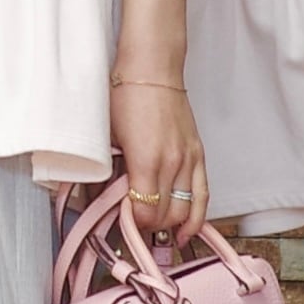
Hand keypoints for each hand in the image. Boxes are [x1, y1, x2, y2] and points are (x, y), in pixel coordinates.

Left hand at [110, 57, 208, 249]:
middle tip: (134, 226)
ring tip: (158, 234)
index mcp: (146, 160)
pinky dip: (197, 217)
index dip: (132, 223)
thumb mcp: (106, 137)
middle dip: (148, 226)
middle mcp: (172, 163)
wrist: (152, 69)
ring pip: (185, 210)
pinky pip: (203, 195)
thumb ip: (105, 173)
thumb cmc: (126, 96)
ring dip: (170, 225)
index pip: (143, 211)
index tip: (121, 222)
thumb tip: (100, 200)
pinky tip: (187, 230)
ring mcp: (188, 159)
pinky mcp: (198, 154)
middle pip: (164, 215)